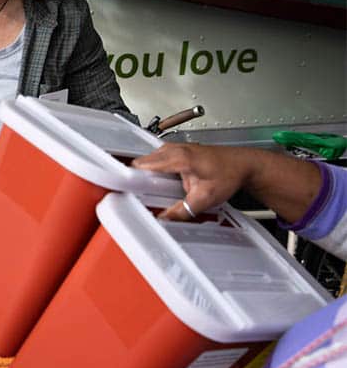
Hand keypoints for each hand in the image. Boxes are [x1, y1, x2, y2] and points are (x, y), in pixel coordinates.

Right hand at [132, 143, 251, 219]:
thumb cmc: (229, 174)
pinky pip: (157, 159)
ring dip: (145, 173)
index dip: (129, 177)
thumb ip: (182, 210)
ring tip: (145, 189)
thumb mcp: (205, 198)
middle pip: (142, 162)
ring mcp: (175, 148)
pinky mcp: (178, 151)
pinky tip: (158, 182)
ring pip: (149, 160)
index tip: (122, 188)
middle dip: (135, 177)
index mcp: (178, 158)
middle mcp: (174, 149)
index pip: (143, 165)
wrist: (244, 164)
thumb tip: (164, 219)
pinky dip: (153, 169)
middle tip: (134, 194)